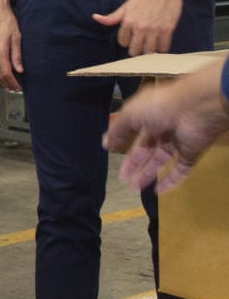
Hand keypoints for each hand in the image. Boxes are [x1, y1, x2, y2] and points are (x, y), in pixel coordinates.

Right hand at [0, 1, 22, 91]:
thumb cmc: (6, 21)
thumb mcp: (17, 38)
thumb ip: (17, 55)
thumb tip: (20, 70)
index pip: (6, 73)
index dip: (13, 82)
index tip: (20, 87)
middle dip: (7, 84)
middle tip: (16, 89)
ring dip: (0, 80)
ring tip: (9, 84)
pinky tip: (2, 73)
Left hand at [92, 0, 185, 55]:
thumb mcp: (125, 6)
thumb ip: (112, 17)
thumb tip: (95, 17)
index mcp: (128, 22)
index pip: (123, 42)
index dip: (126, 41)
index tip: (131, 38)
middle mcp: (140, 27)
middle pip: (135, 51)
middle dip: (136, 49)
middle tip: (140, 45)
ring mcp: (154, 29)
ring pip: (149, 51)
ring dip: (149, 51)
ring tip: (150, 45)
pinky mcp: (167, 30)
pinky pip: (164, 48)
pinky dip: (161, 49)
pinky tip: (160, 44)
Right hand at [103, 59, 228, 191]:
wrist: (194, 110)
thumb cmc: (158, 107)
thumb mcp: (130, 115)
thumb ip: (118, 130)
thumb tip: (105, 144)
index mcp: (147, 114)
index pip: (133, 130)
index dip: (123, 141)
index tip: (112, 152)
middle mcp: (162, 128)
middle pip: (146, 149)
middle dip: (134, 164)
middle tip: (123, 178)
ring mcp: (177, 142)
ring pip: (160, 161)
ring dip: (147, 174)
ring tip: (134, 187)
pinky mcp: (191, 154)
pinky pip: (180, 170)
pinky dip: (170, 182)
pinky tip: (157, 192)